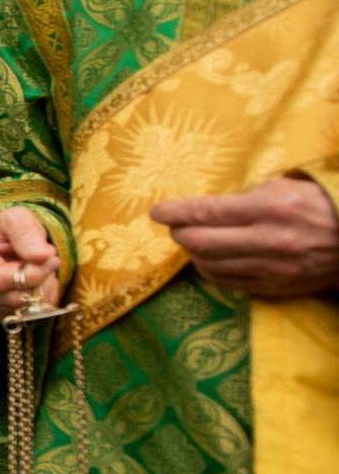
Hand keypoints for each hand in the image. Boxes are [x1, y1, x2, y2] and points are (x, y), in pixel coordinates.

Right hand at [0, 206, 62, 318]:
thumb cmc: (8, 229)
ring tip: (41, 270)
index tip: (50, 256)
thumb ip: (27, 233)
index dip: (31, 274)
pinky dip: (39, 302)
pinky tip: (35, 283)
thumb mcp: (17, 218)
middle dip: (40, 282)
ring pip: (21, 309)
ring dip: (42, 291)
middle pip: (12, 298)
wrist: (7, 241)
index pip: (0, 281)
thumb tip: (40, 256)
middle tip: (50, 261)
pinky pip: (24, 316)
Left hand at [152, 175, 338, 295]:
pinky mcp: (274, 286)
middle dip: (179, 234)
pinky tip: (211, 258)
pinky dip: (210, 270)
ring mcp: (271, 267)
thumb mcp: (284, 187)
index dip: (174, 212)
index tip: (157, 212)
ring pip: (209, 266)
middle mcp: (268, 240)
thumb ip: (243, 197)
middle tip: (176, 226)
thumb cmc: (317, 204)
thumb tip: (204, 207)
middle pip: (200, 243)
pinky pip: (227, 281)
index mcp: (269, 208)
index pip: (206, 212)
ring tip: (195, 240)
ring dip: (193, 253)